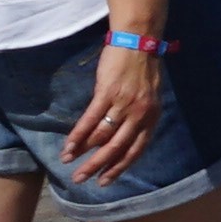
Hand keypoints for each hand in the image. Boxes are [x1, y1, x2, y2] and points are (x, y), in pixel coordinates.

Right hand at [65, 39, 157, 186]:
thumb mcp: (149, 96)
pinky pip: (90, 120)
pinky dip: (77, 136)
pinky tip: (68, 146)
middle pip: (117, 147)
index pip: (136, 149)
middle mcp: (140, 112)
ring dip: (82, 152)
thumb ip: (138, 117)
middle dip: (97, 166)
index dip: (119, 167)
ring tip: (68, 161)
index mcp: (152, 115)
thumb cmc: (142, 68)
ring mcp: (124, 103)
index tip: (104, 181)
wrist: (139, 40)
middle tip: (80, 179)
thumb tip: (117, 139)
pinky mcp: (107, 93)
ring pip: (101, 135)